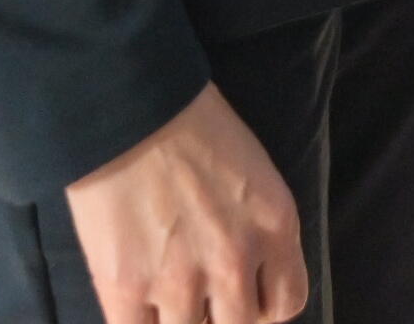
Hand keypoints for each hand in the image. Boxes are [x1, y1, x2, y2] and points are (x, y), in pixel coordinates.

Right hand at [64, 84, 306, 323]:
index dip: (264, 306)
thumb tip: (247, 278)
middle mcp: (234, 259)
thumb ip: (260, 230)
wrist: (129, 110)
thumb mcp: (255, 177)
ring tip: (164, 292)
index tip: (245, 295)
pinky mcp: (125, 287)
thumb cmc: (195, 131)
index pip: (288, 303)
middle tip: (200, 294)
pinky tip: (135, 304)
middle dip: (220, 315)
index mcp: (274, 226)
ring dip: (178, 319)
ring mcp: (179, 278)